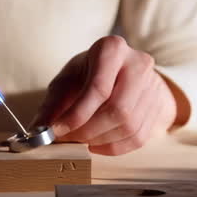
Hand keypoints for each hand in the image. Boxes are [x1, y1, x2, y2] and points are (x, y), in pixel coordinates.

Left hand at [32, 36, 176, 155]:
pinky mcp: (158, 105)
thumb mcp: (68, 80)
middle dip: (88, 131)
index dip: (76, 115)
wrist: (122, 72)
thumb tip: (38, 130)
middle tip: (68, 138)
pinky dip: (114, 148)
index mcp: (112, 48)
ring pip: (129, 126)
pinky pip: (138, 137)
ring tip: (81, 139)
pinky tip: (97, 144)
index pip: (98, 88)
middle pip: (117, 110)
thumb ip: (53, 104)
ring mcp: (153, 85)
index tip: (57, 131)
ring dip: (100, 140)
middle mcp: (138, 63)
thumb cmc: (89, 74)